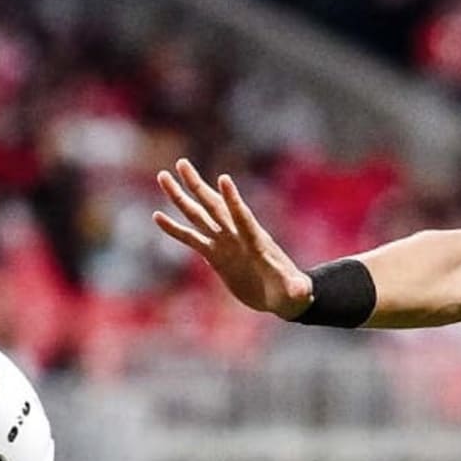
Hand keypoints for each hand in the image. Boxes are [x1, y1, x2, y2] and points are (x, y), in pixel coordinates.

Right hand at [153, 158, 313, 319]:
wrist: (282, 296)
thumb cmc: (293, 294)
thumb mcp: (296, 293)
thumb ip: (297, 290)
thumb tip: (303, 293)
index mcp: (257, 242)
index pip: (244, 218)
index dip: (234, 201)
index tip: (224, 180)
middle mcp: (238, 236)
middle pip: (215, 206)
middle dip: (198, 186)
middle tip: (182, 163)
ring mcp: (225, 243)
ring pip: (199, 215)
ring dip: (181, 197)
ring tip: (163, 176)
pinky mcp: (215, 255)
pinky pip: (191, 239)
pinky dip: (175, 229)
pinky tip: (157, 216)